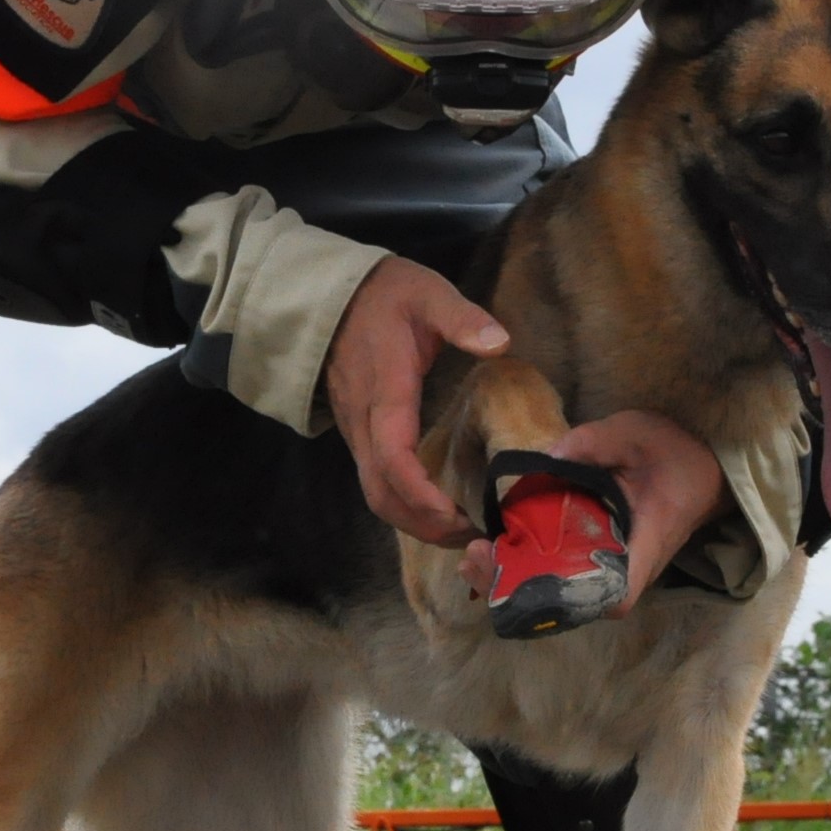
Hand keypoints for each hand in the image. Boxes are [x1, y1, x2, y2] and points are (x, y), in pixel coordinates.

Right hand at [327, 257, 508, 544]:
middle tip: (471, 537)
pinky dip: (404, 506)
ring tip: (459, 532)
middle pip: (381, 492)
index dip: (420, 492)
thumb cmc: (385, 295)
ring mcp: (356, 432)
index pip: (393, 455)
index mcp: (384, 390)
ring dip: (413, 522)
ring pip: (375, 494)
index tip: (454, 514)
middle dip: (422, 524)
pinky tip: (437, 509)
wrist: (331, 296)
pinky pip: (376, 483)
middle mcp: (364, 422)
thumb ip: (461, 318)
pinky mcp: (359, 435)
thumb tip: (499, 343)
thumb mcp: (428, 293)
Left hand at [456, 409, 729, 614]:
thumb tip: (549, 457)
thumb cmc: (674, 453)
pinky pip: (558, 574)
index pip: (615, 595)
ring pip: (561, 594)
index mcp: (645, 543)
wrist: (701, 466)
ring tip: (473, 555)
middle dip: (519, 590)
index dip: (571, 600)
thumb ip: (596, 442)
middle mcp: (627, 567)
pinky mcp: (596, 556)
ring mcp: (610, 566)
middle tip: (476, 558)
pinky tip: (492, 548)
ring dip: (515, 582)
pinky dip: (524, 568)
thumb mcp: (637, 433)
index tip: (525, 578)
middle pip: (573, 603)